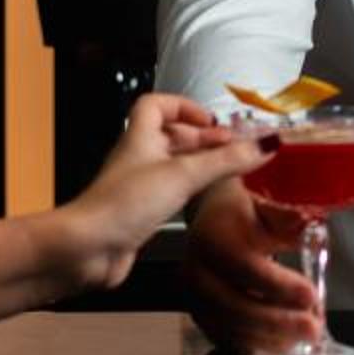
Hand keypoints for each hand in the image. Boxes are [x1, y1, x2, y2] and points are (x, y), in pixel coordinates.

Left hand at [66, 95, 279, 291]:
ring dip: (199, 165)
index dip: (186, 107)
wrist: (87, 249)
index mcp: (140, 137)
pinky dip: (190, 191)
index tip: (213, 121)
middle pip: (172, 136)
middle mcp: (138, 158)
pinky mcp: (140, 213)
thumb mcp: (183, 175)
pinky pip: (170, 193)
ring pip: (173, 165)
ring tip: (228, 172)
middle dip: (203, 139)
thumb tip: (265, 144)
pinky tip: (205, 200)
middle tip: (234, 149)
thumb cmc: (123, 205)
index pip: (158, 105)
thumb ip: (225, 160)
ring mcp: (138, 186)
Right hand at [179, 176, 322, 352]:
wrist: (209, 218)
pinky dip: (258, 345)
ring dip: (271, 338)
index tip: (311, 296)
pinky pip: (227, 340)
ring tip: (304, 339)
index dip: (279, 286)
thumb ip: (287, 218)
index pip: (245, 268)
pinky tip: (283, 343)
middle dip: (279, 322)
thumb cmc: (243, 212)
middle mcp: (195, 272)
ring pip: (232, 329)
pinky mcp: (199, 317)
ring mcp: (193, 299)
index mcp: (212, 239)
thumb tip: (310, 225)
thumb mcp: (265, 205)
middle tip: (314, 329)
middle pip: (236, 307)